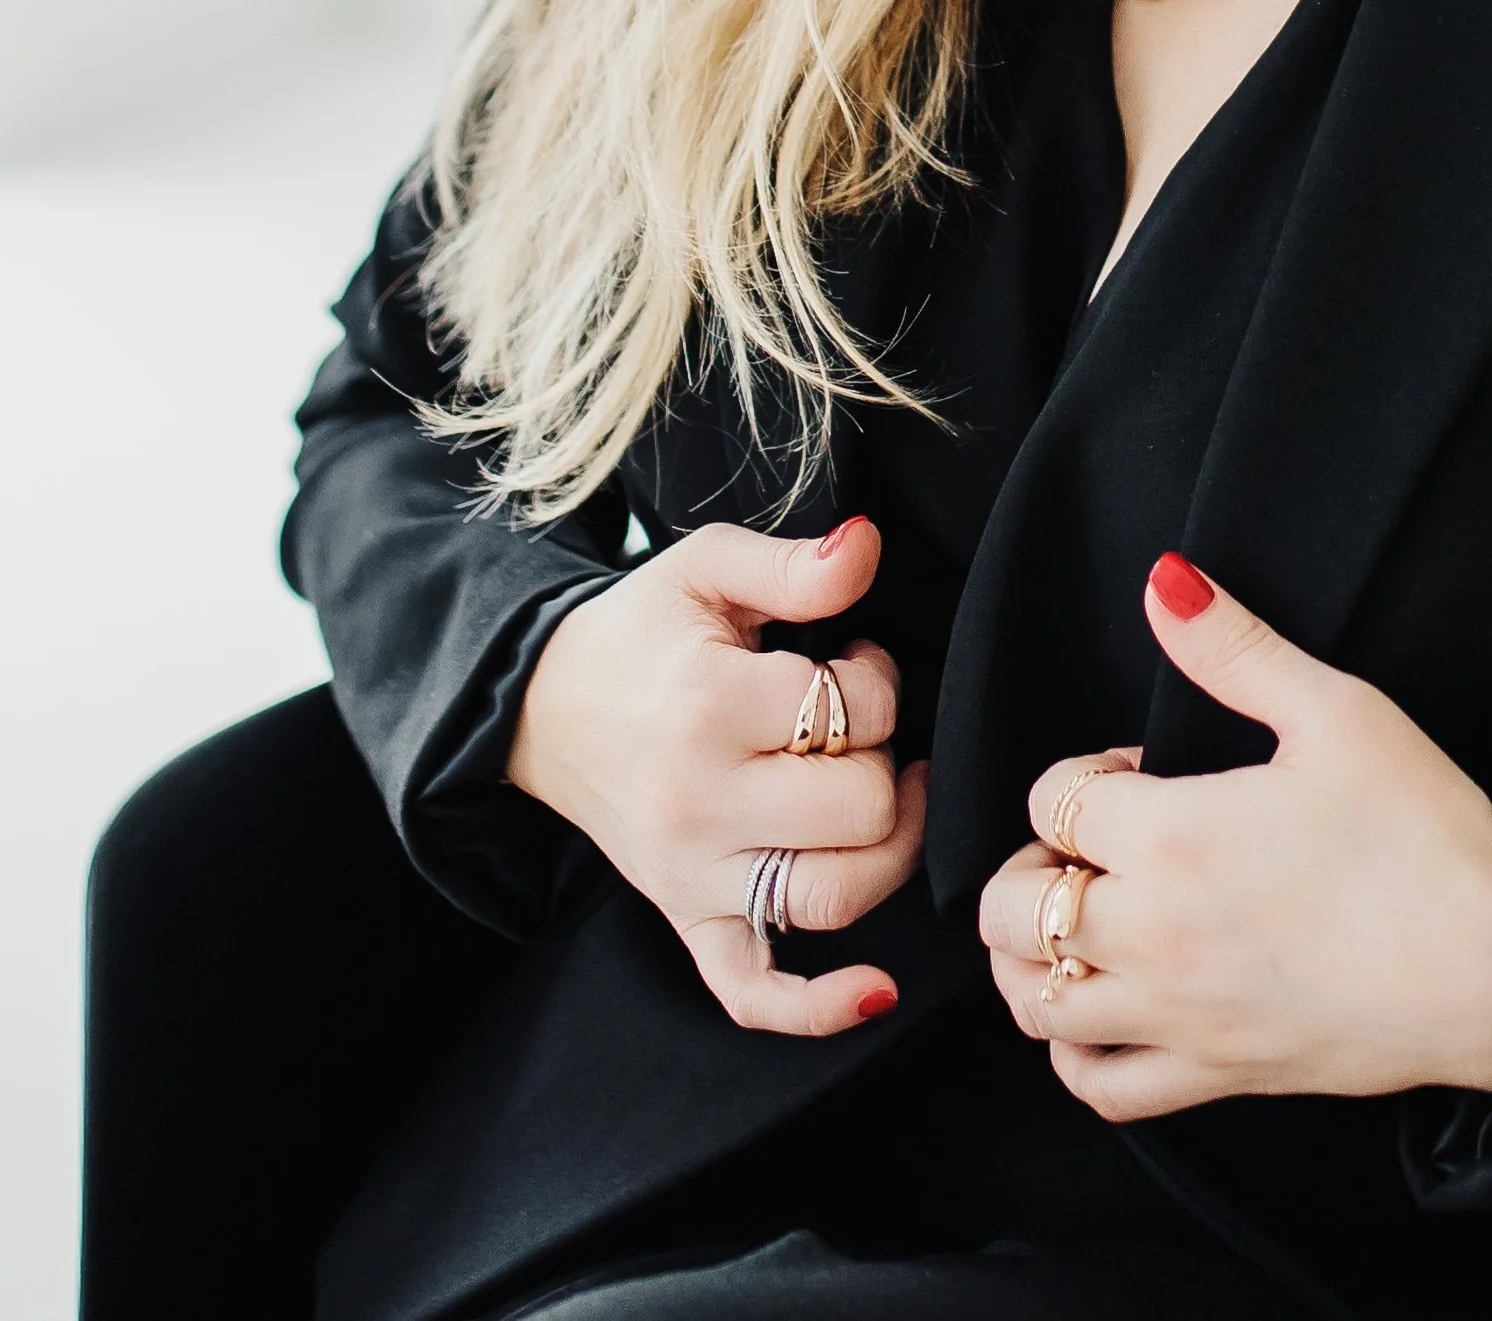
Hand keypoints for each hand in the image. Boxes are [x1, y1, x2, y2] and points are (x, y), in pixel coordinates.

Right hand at [509, 511, 924, 1034]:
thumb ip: (795, 564)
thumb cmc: (642, 632)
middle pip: (862, 808)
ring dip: (885, 848)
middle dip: (881, 757)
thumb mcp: (707, 568)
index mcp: (709, 704)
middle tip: (850, 726)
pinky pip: (752, 992)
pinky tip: (873, 990)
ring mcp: (691, 874)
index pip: (857, 709)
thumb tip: (868, 546)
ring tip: (880, 797)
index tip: (848, 660)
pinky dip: (817, 1006)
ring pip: (834, 895)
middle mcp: (700, 802)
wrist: (542, 704)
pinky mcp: (685, 920)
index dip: (878, 678)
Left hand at [977, 552, 1491, 1119]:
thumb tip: (1166, 583)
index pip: (1051, 796)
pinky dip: (1074, 1049)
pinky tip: (1101, 1008)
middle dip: (1031, 859)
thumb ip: (1235, 647)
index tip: (1142, 772)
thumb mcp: (1336, 711)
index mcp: (1172, 836)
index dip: (1084, 769)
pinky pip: (1100, 1086)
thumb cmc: (1425, 836)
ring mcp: (1179, 1015)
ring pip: (1034, 1000)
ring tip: (1084, 915)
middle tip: (1094, 842)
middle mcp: (1153, 934)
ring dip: (1033, 952)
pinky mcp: (1217, 1075)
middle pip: (1008, 906)